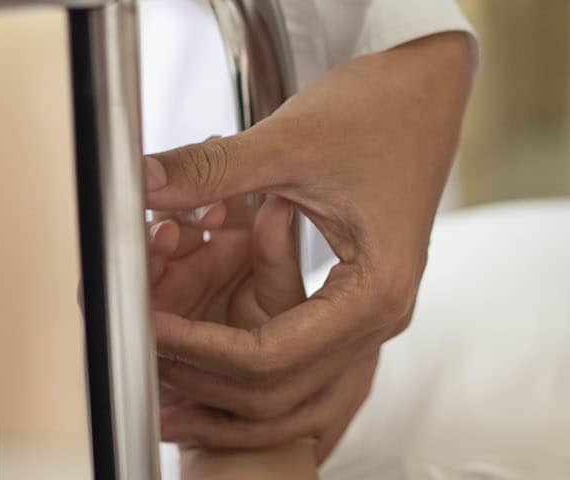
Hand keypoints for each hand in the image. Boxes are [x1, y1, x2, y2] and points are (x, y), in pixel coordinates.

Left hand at [142, 31, 472, 460]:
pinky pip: (297, 366)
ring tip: (158, 374)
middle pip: (277, 391)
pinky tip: (196, 360)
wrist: (428, 91)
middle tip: (140, 352)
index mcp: (375, 292)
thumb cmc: (382, 110)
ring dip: (221, 391)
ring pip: (287, 393)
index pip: (271, 356)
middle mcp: (380, 319)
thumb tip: (141, 184)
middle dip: (202, 378)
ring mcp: (370, 319)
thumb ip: (212, 172)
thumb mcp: (289, 141)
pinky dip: (244, 371)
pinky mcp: (354, 307)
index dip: (200, 350)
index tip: (148, 329)